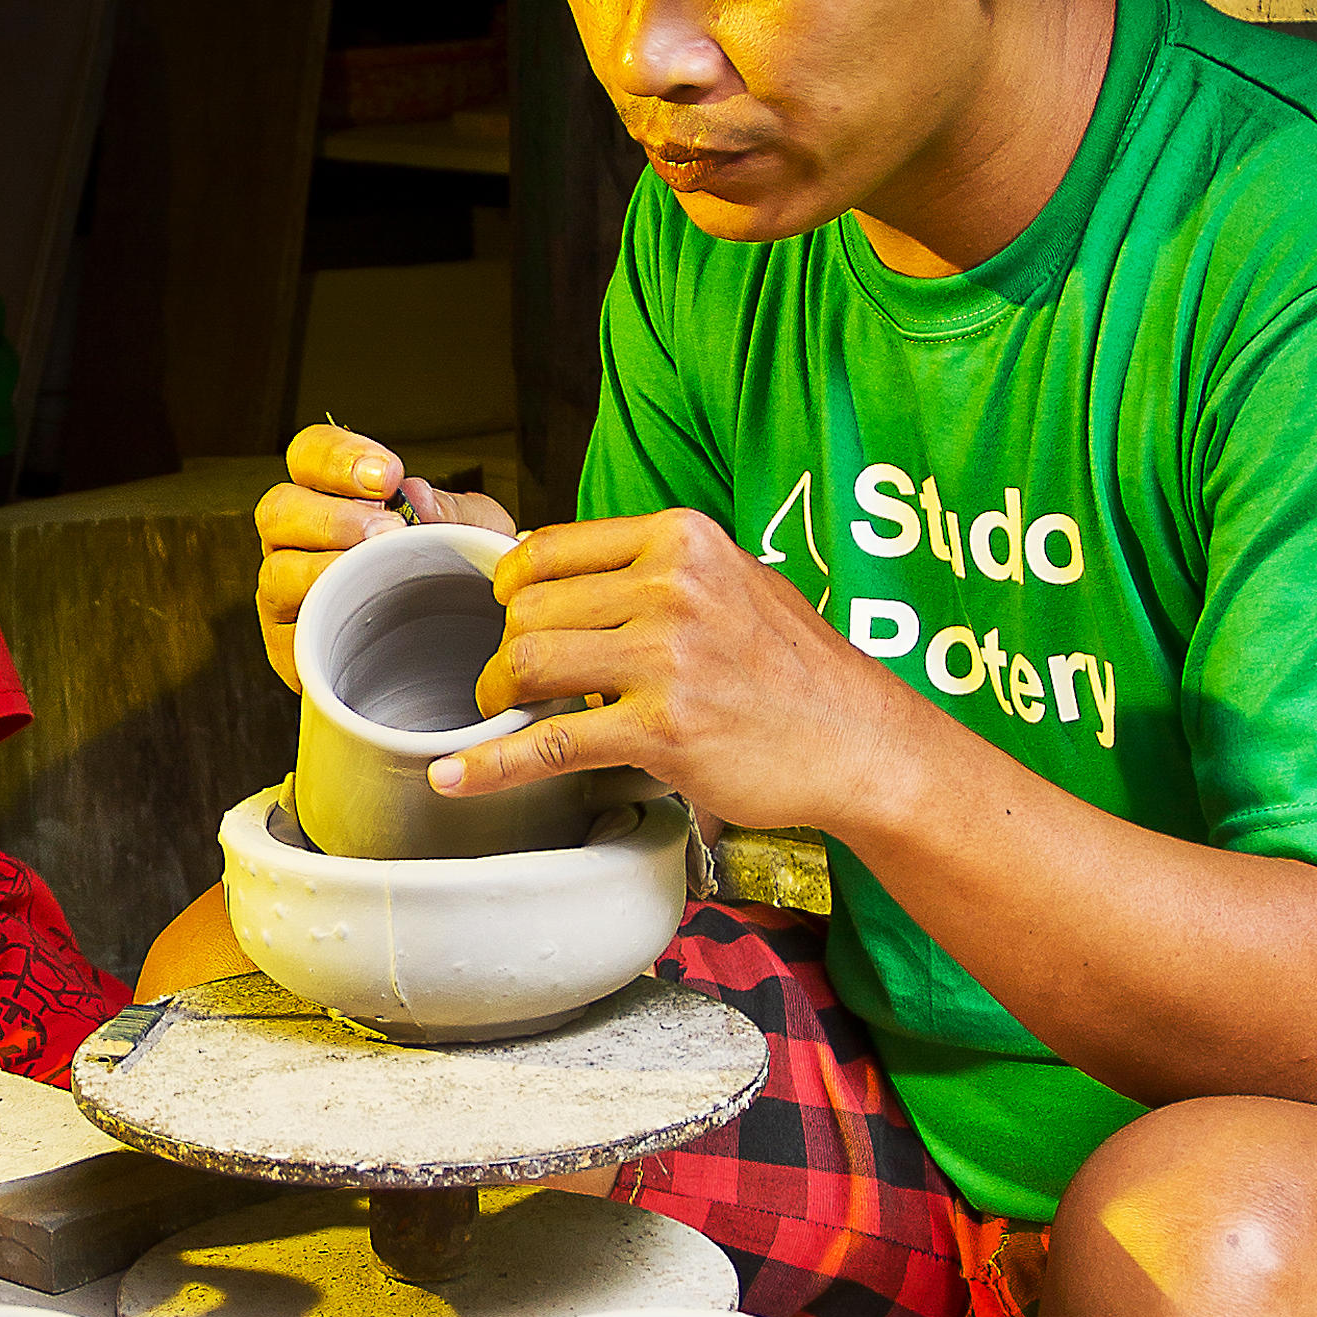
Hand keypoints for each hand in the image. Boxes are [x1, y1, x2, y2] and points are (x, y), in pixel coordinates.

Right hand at [254, 423, 519, 690]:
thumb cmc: (453, 577)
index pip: (310, 455)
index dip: (338, 456)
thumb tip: (418, 496)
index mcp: (331, 495)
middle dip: (332, 515)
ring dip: (326, 568)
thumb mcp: (476, 536)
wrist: (455, 647)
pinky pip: (286, 631)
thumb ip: (456, 511)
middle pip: (277, 509)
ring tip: (376, 571)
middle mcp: (297, 537)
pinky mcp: (290, 642)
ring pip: (275, 570)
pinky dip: (321, 621)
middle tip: (388, 528)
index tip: (390, 474)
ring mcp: (286, 590)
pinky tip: (359, 615)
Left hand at [440, 509, 909, 836]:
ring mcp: (667, 659)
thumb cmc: (797, 668)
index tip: (504, 612)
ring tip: (500, 712)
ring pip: (529, 664)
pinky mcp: (663, 730)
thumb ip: (660, 569)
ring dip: (497, 695)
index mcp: (682, 539)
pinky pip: (551, 744)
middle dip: (504, 648)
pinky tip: (454, 778)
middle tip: (507, 680)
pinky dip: (490, 765)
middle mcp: (672, 587)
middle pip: (530, 609)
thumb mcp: (736, 581)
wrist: (861, 742)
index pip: (551, 548)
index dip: (510, 586)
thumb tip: (566, 572)